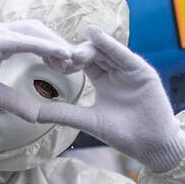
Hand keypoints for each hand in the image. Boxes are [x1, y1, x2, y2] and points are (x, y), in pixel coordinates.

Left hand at [36, 24, 184, 172]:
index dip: (67, 59)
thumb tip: (33, 115)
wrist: (151, 146)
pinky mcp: (142, 72)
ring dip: (92, 45)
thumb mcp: (88, 121)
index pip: (82, 62)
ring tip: (78, 40)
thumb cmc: (122, 134)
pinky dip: (110, 45)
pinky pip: (124, 56)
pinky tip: (96, 36)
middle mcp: (116, 71)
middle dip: (77, 52)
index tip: (49, 60)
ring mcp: (129, 70)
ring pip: (107, 50)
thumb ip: (64, 114)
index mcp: (102, 79)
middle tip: (62, 56)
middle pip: (93, 53)